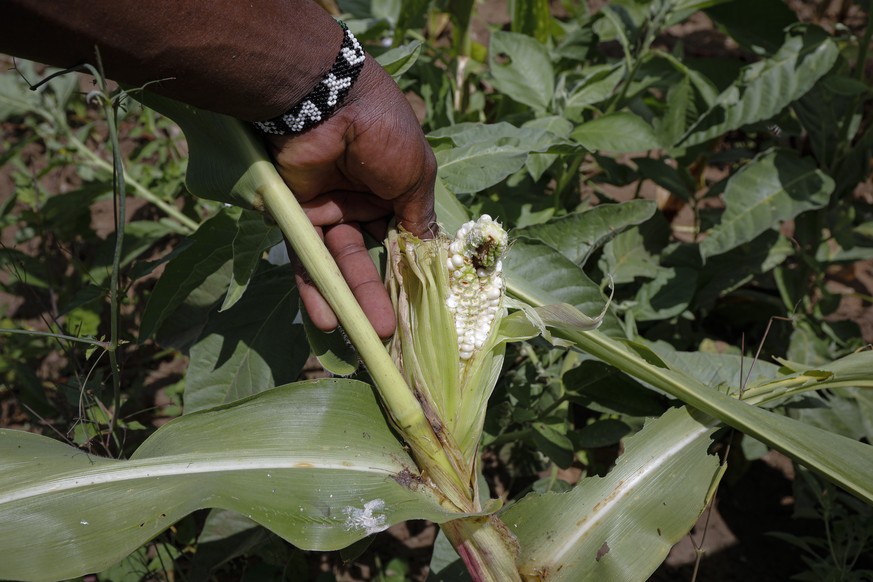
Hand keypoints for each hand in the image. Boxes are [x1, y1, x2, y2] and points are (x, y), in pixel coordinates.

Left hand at [265, 57, 436, 339]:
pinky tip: (330, 321)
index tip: (418, 306)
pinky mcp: (297, 219)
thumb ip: (418, 218)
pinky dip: (316, 290)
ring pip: (341, 265)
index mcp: (393, 192)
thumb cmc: (384, 134)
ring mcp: (328, 212)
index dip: (407, 272)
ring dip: (353, 301)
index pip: (401, 240)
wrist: (328, 104)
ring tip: (367, 338)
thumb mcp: (416, 176)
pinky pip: (307, 260)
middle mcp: (361, 204)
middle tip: (393, 335)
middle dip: (382, 296)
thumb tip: (430, 254)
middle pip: (372, 259)